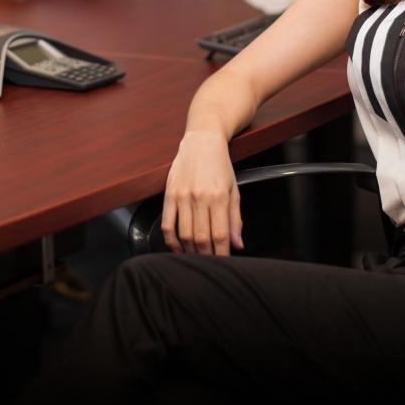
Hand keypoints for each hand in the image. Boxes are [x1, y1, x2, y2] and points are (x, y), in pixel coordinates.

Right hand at [160, 131, 243, 255]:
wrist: (202, 141)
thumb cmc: (220, 166)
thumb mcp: (234, 190)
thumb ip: (235, 219)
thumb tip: (237, 244)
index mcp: (219, 197)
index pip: (220, 235)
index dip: (221, 254)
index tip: (223, 263)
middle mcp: (200, 197)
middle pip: (200, 238)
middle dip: (206, 256)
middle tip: (209, 263)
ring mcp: (182, 196)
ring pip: (184, 234)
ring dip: (189, 251)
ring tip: (195, 257)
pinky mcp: (169, 194)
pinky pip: (167, 224)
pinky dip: (171, 240)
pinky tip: (177, 247)